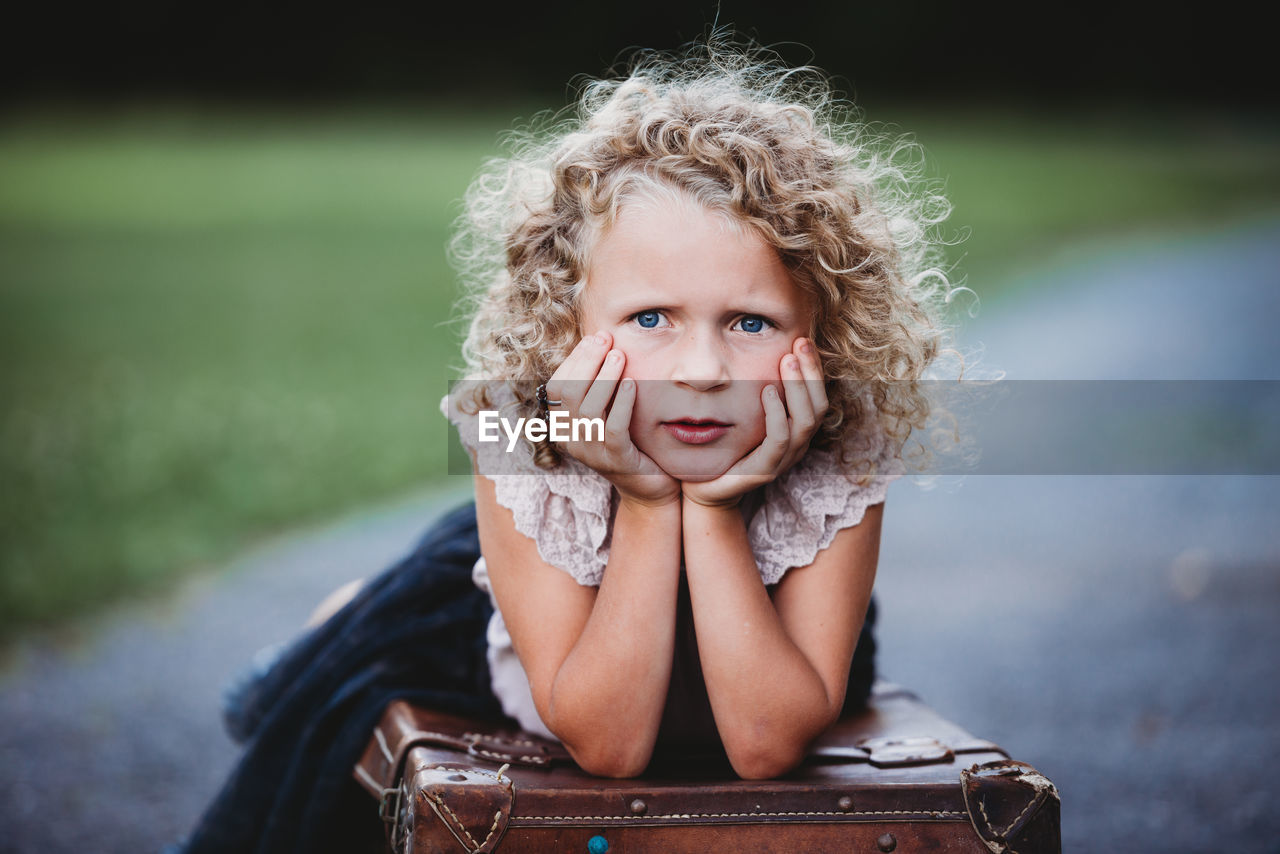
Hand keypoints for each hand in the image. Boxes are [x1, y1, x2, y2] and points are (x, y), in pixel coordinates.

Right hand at [545, 330, 681, 507]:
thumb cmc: (632, 442)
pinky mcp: (616, 462)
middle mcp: (572, 440)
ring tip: (620, 357)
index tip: (596, 337)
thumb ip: (600, 386)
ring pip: (589, 410)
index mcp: (565, 425)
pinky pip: (613, 429)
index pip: (557, 386)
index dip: (575, 360)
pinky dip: (621, 404)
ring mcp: (592, 453)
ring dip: (604, 379)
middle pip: (569, 394)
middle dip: (587, 362)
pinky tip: (631, 385)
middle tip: (607, 341)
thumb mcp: (610, 412)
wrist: (652, 487)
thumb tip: (601, 342)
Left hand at [682, 337, 827, 507]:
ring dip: (798, 388)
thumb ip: (755, 389)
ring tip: (787, 362)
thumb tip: (758, 350)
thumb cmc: (723, 447)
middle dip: (812, 372)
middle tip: (800, 344)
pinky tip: (768, 392)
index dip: (814, 369)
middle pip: (818, 406)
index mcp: (794, 430)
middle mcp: (795, 445)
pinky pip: (779, 440)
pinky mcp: (763, 471)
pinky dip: (777, 414)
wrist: (702, 488)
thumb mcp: (743, 413)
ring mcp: (782, 460)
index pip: (816, 397)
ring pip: (805, 422)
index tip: (803, 340)